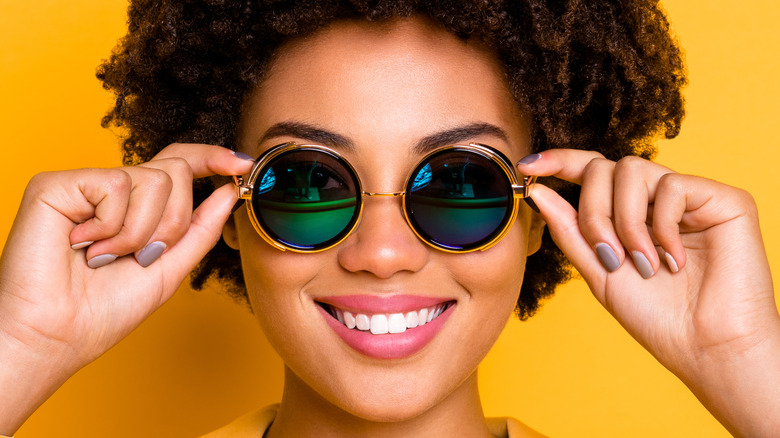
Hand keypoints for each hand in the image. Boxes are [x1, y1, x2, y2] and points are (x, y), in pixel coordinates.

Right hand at [0, 143, 252, 433]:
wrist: (59, 335)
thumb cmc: (105, 310)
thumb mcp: (171, 267)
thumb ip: (201, 227)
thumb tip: (229, 189)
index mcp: (138, 207)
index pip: (179, 166)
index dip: (211, 158)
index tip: (242, 164)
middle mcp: (113, 190)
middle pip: (176, 171)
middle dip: (173, 223)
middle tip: (141, 256)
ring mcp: (86, 184)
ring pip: (154, 179)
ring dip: (140, 232)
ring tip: (106, 256)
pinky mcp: (58, 184)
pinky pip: (117, 184)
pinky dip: (111, 226)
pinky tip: (83, 244)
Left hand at [519, 149, 778, 436]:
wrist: (705, 347)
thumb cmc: (655, 316)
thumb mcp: (598, 271)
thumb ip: (569, 230)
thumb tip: (537, 191)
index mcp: (628, 213)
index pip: (591, 172)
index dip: (559, 161)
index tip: (527, 166)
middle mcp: (656, 198)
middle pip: (603, 168)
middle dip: (593, 213)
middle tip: (608, 256)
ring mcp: (689, 196)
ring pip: (631, 170)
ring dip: (625, 222)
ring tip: (643, 264)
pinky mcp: (722, 198)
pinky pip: (672, 186)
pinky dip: (663, 225)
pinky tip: (674, 260)